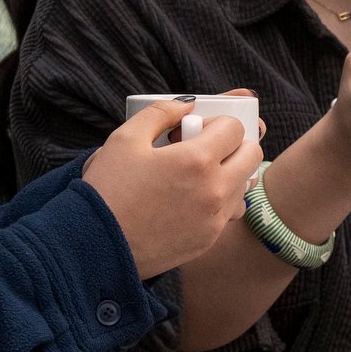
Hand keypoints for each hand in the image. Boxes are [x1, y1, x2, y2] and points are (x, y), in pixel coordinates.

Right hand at [82, 98, 260, 277]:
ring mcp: (216, 218)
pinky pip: (232, 211)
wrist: (98, 244)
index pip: (235, 128)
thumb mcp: (125, 139)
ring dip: (231, 172)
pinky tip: (196, 198)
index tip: (196, 131)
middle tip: (206, 148)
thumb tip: (186, 107)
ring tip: (199, 175)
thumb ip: (160, 113)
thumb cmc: (107, 190)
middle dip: (234, 144)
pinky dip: (223, 200)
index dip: (217, 123)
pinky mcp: (210, 239)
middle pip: (252, 154)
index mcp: (196, 160)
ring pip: (246, 184)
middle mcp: (215, 190)